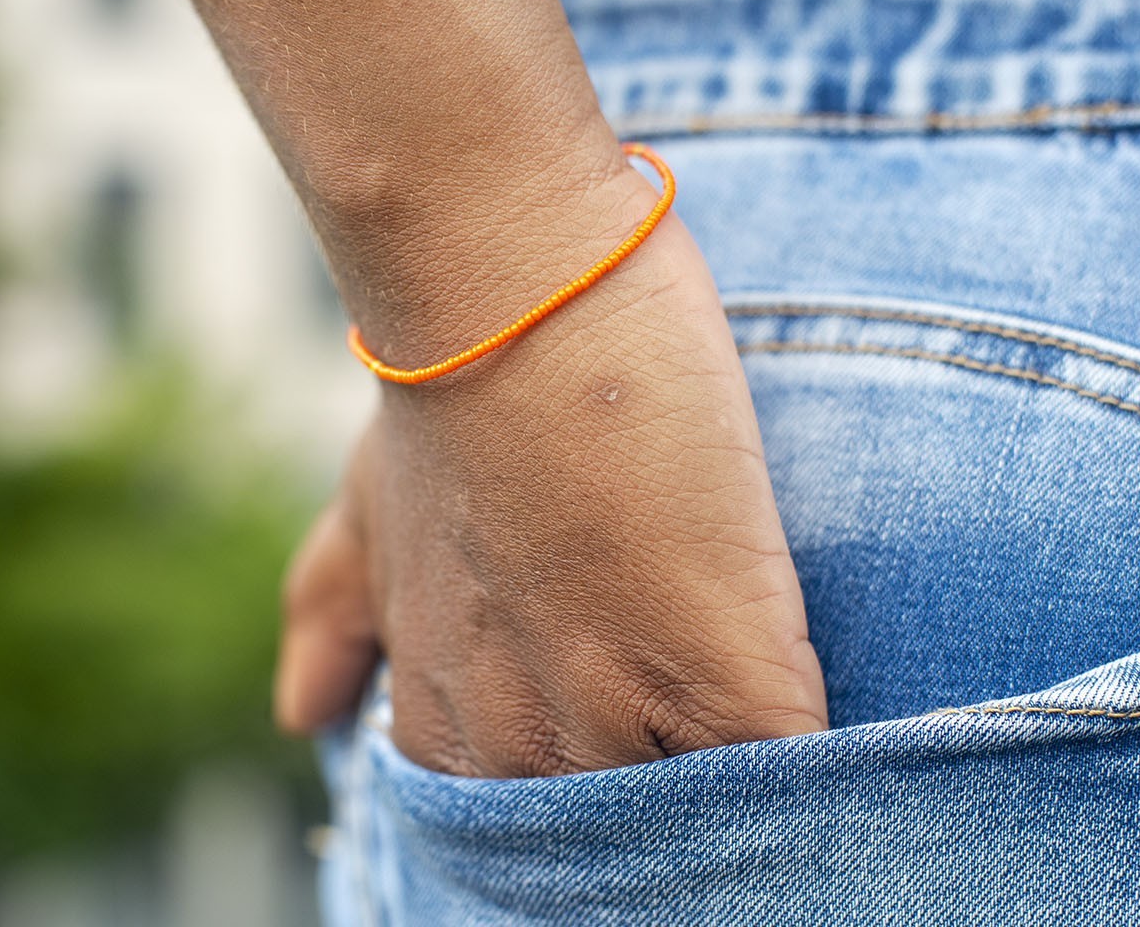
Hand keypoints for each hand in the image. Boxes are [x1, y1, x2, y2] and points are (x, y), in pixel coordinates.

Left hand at [275, 164, 827, 776]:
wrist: (514, 288)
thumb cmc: (452, 394)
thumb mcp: (368, 513)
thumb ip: (335, 615)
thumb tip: (302, 716)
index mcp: (445, 731)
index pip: (534, 836)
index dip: (597, 789)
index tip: (636, 744)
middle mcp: (526, 756)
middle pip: (620, 852)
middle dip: (668, 800)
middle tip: (698, 733)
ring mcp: (625, 727)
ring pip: (708, 829)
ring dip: (748, 799)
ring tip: (773, 726)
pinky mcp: (735, 689)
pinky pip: (795, 779)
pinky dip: (826, 769)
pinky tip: (837, 725)